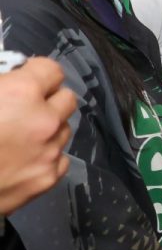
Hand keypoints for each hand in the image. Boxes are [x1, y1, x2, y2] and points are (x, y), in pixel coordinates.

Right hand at [0, 57, 76, 214]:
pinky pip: (60, 159)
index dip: (36, 72)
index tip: (25, 77)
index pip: (52, 70)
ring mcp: (50, 152)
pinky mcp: (48, 178)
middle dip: (48, 98)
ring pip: (63, 129)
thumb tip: (7, 80)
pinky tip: (23, 158)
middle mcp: (44, 121)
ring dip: (48, 128)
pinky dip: (46, 156)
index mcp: (23, 93)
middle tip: (25, 106)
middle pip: (66, 99)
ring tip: (21, 135)